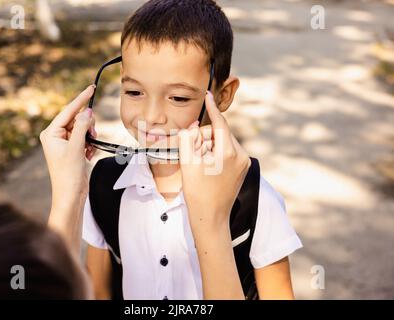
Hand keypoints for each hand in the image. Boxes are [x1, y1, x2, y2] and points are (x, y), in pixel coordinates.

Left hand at [40, 85, 96, 210]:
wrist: (71, 195)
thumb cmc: (68, 174)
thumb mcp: (76, 147)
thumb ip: (81, 127)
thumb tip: (87, 112)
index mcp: (50, 133)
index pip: (68, 111)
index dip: (81, 99)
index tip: (92, 88)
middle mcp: (55, 136)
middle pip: (77, 119)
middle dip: (88, 126)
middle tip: (92, 136)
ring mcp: (64, 143)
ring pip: (83, 129)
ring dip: (90, 137)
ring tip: (88, 150)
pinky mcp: (72, 150)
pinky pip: (85, 139)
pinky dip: (90, 145)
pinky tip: (88, 155)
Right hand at [178, 91, 250, 232]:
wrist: (211, 218)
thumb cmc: (197, 193)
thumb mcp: (188, 163)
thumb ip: (189, 139)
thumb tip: (195, 125)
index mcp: (228, 153)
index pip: (220, 123)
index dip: (212, 108)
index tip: (207, 95)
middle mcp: (241, 155)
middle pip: (220, 133)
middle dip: (205, 137)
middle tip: (193, 155)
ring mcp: (244, 163)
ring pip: (223, 142)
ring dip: (210, 146)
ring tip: (200, 165)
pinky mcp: (242, 169)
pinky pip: (228, 152)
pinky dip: (216, 153)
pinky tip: (207, 168)